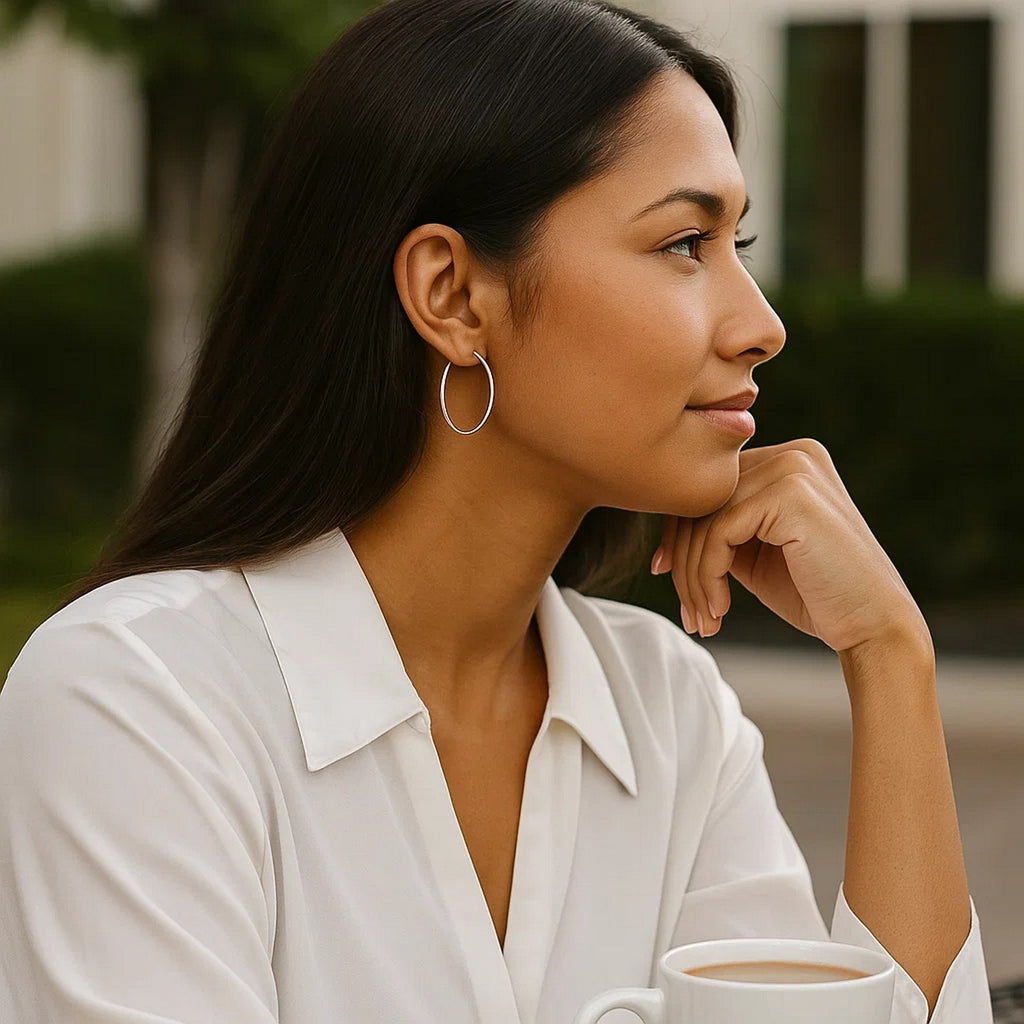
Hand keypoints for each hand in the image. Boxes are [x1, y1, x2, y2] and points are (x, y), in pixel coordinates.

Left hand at [652, 438, 929, 653]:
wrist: (874, 628)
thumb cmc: (815, 595)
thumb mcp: (754, 552)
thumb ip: (720, 529)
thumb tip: (664, 535)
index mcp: (787, 460)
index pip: (708, 486)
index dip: (677, 532)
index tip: (664, 574)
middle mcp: (793, 453)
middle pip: (701, 498)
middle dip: (682, 560)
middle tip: (688, 611)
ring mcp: (794, 468)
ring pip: (704, 519)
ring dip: (692, 578)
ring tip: (702, 620)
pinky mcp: (791, 494)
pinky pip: (718, 532)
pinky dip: (708, 576)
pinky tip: (720, 610)